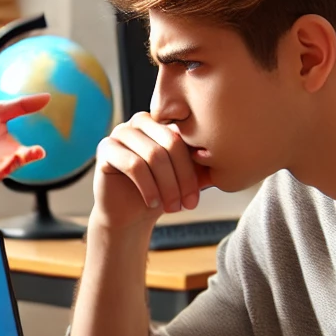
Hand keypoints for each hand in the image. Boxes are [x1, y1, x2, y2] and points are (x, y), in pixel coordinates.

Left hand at [0, 93, 50, 185]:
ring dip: (0, 172)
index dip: (33, 154)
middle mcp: (1, 162)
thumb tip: (48, 96)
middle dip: (16, 162)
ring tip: (0, 168)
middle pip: (13, 166)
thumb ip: (21, 106)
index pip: (26, 154)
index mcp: (11, 149)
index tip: (40, 151)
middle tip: (20, 156)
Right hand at [92, 112, 212, 232]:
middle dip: (181, 180)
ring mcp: (121, 132)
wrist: (129, 215)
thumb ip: (203, 165)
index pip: (185, 139)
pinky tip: (152, 203)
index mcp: (164, 121)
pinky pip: (132, 164)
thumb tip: (231, 157)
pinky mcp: (105, 149)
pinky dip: (147, 187)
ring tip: (172, 207)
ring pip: (153, 156)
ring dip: (167, 187)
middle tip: (186, 205)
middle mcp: (141, 121)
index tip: (196, 199)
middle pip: (170, 144)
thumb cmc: (161, 193)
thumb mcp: (187, 178)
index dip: (192, 170)